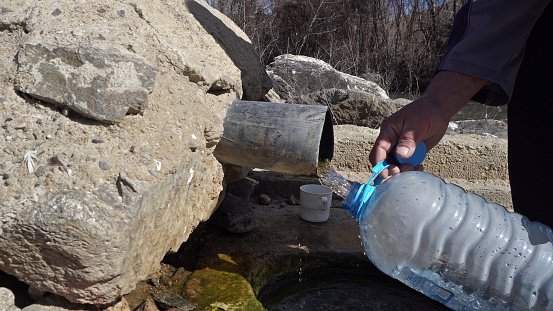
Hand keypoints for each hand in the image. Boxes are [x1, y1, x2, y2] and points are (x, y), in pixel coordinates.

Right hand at [369, 71, 487, 178]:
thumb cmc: (426, 112)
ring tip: (415, 168)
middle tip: (406, 170)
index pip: (379, 149)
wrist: (438, 110)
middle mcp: (391, 140)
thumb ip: (409, 139)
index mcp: (388, 130)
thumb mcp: (417, 124)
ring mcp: (400, 146)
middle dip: (392, 168)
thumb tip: (401, 155)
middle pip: (384, 159)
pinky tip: (419, 167)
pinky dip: (411, 168)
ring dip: (403, 170)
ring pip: (395, 164)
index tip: (385, 174)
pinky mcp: (409, 151)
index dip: (380, 163)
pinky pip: (405, 164)